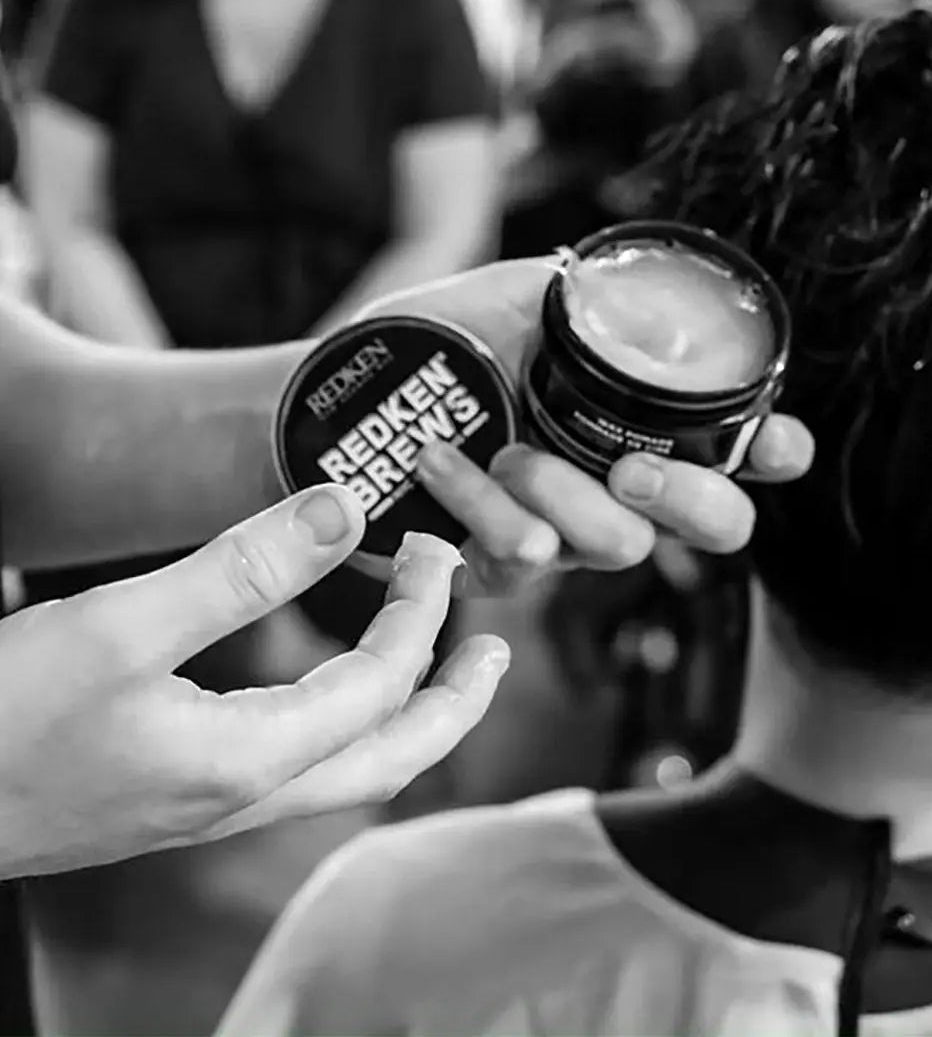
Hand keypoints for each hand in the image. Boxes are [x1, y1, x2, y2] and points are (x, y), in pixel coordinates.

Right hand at [0, 487, 507, 878]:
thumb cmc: (1, 718)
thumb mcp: (125, 625)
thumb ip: (243, 567)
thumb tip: (344, 509)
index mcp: (249, 763)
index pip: (381, 686)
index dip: (420, 614)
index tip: (433, 551)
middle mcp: (245, 800)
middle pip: (393, 759)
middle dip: (456, 700)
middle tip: (496, 646)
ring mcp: (214, 809)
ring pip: (350, 770)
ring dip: (408, 715)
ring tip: (443, 665)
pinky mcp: (182, 797)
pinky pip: (301, 767)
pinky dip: (348, 722)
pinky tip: (338, 692)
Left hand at [365, 258, 813, 594]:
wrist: (334, 394)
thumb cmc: (429, 340)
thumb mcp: (512, 296)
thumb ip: (582, 297)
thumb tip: (650, 300)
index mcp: (643, 417)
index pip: (744, 446)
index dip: (777, 451)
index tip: (772, 446)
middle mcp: (622, 480)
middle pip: (718, 524)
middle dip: (690, 503)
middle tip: (630, 473)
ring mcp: (568, 529)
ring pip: (621, 548)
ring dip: (565, 499)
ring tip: (503, 452)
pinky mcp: (503, 563)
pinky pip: (526, 563)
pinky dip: (483, 513)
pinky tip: (441, 467)